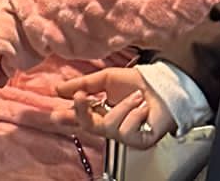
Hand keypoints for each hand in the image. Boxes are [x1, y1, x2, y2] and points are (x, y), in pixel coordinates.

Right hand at [56, 68, 174, 148]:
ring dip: (122, 107)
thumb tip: (59, 89)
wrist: (164, 86)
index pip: (81, 117)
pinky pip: (127, 131)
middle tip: (80, 97)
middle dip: (82, 112)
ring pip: (109, 126)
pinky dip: (135, 115)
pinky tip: (143, 108)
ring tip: (136, 97)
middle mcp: (111, 124)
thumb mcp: (107, 79)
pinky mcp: (138, 141)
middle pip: (89, 126)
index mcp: (101, 110)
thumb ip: (84, 84)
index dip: (68, 117)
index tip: (55, 113)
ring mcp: (124, 135)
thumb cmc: (138, 82)